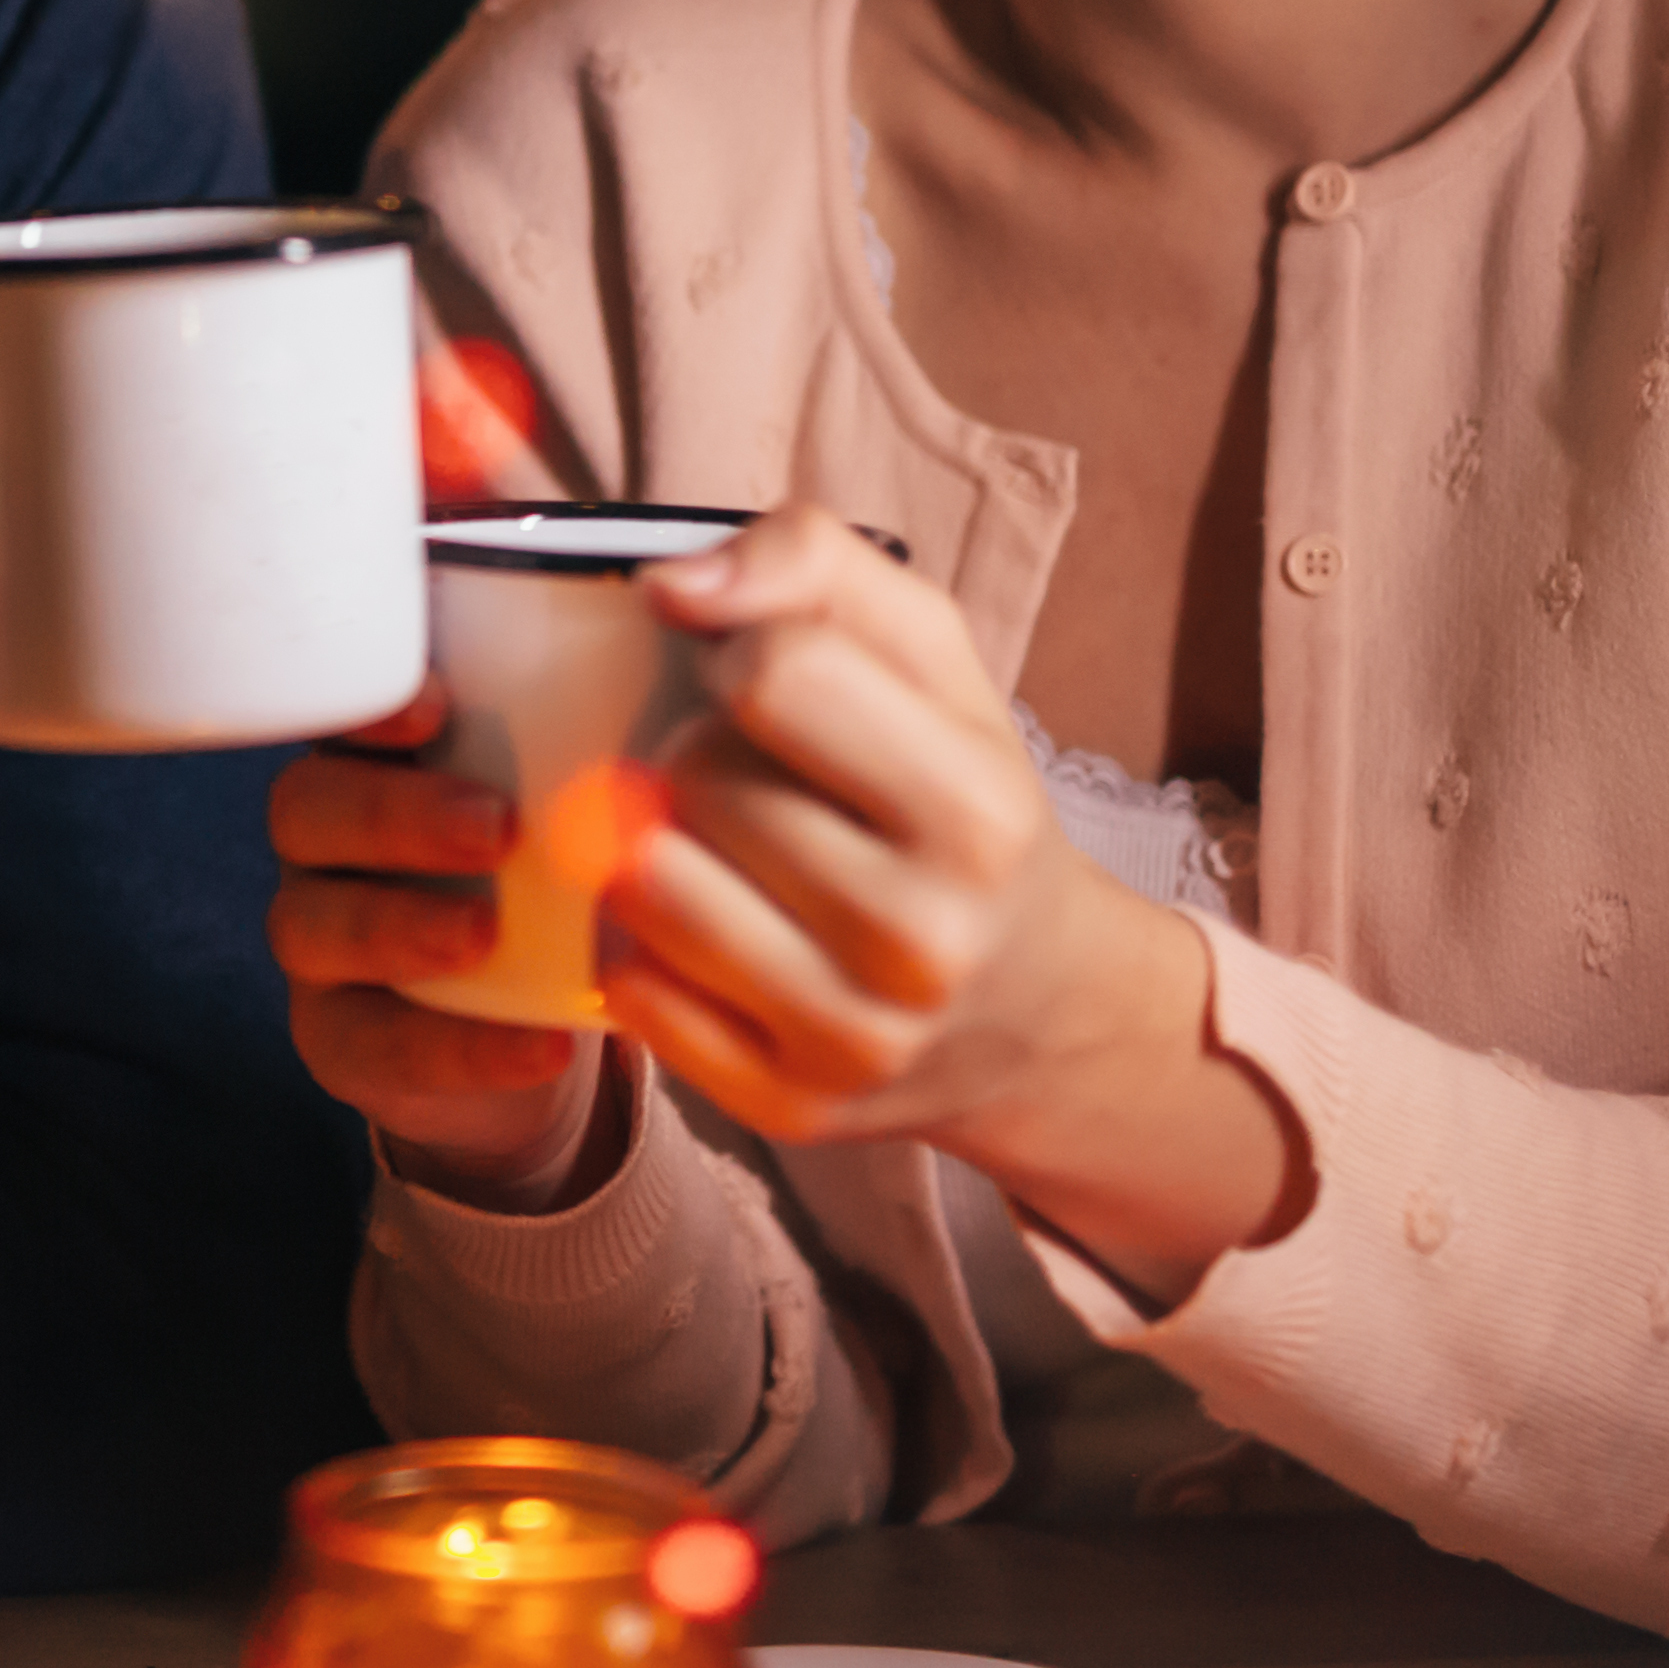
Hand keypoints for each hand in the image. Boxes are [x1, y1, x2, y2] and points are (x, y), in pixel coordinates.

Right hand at [268, 686, 611, 1210]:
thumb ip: (611, 718)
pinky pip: (371, 1043)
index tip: (441, 703)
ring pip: (311, 924)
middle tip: (496, 824)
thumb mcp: (582, 796)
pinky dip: (455, 1049)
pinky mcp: (342, 1039)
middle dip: (394, 811)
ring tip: (484, 934)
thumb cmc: (563, 875)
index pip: (344, 713)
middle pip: (309, 809)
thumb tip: (690, 620)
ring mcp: (324, 944)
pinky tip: (541, 1047)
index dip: (373, 706)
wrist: (540, 1023)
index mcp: (379, 760)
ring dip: (396, 924)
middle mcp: (330, 843)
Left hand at [597, 508, 1304, 1301]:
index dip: (739, 652)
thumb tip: (672, 585)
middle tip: (754, 778)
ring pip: (644, 885)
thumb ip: (812, 560)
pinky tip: (703, 928)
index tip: (761, 682)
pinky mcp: (787, 1107)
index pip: (772, 671)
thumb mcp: (932, 655)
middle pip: (694, 777)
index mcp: (976, 809)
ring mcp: (854, 1036)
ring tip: (720, 846)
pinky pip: (629, 990)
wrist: (1038, 1009)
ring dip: (653, 845)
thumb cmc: (959, 801)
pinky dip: (640, 945)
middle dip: (698, 753)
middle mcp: (924, 937)